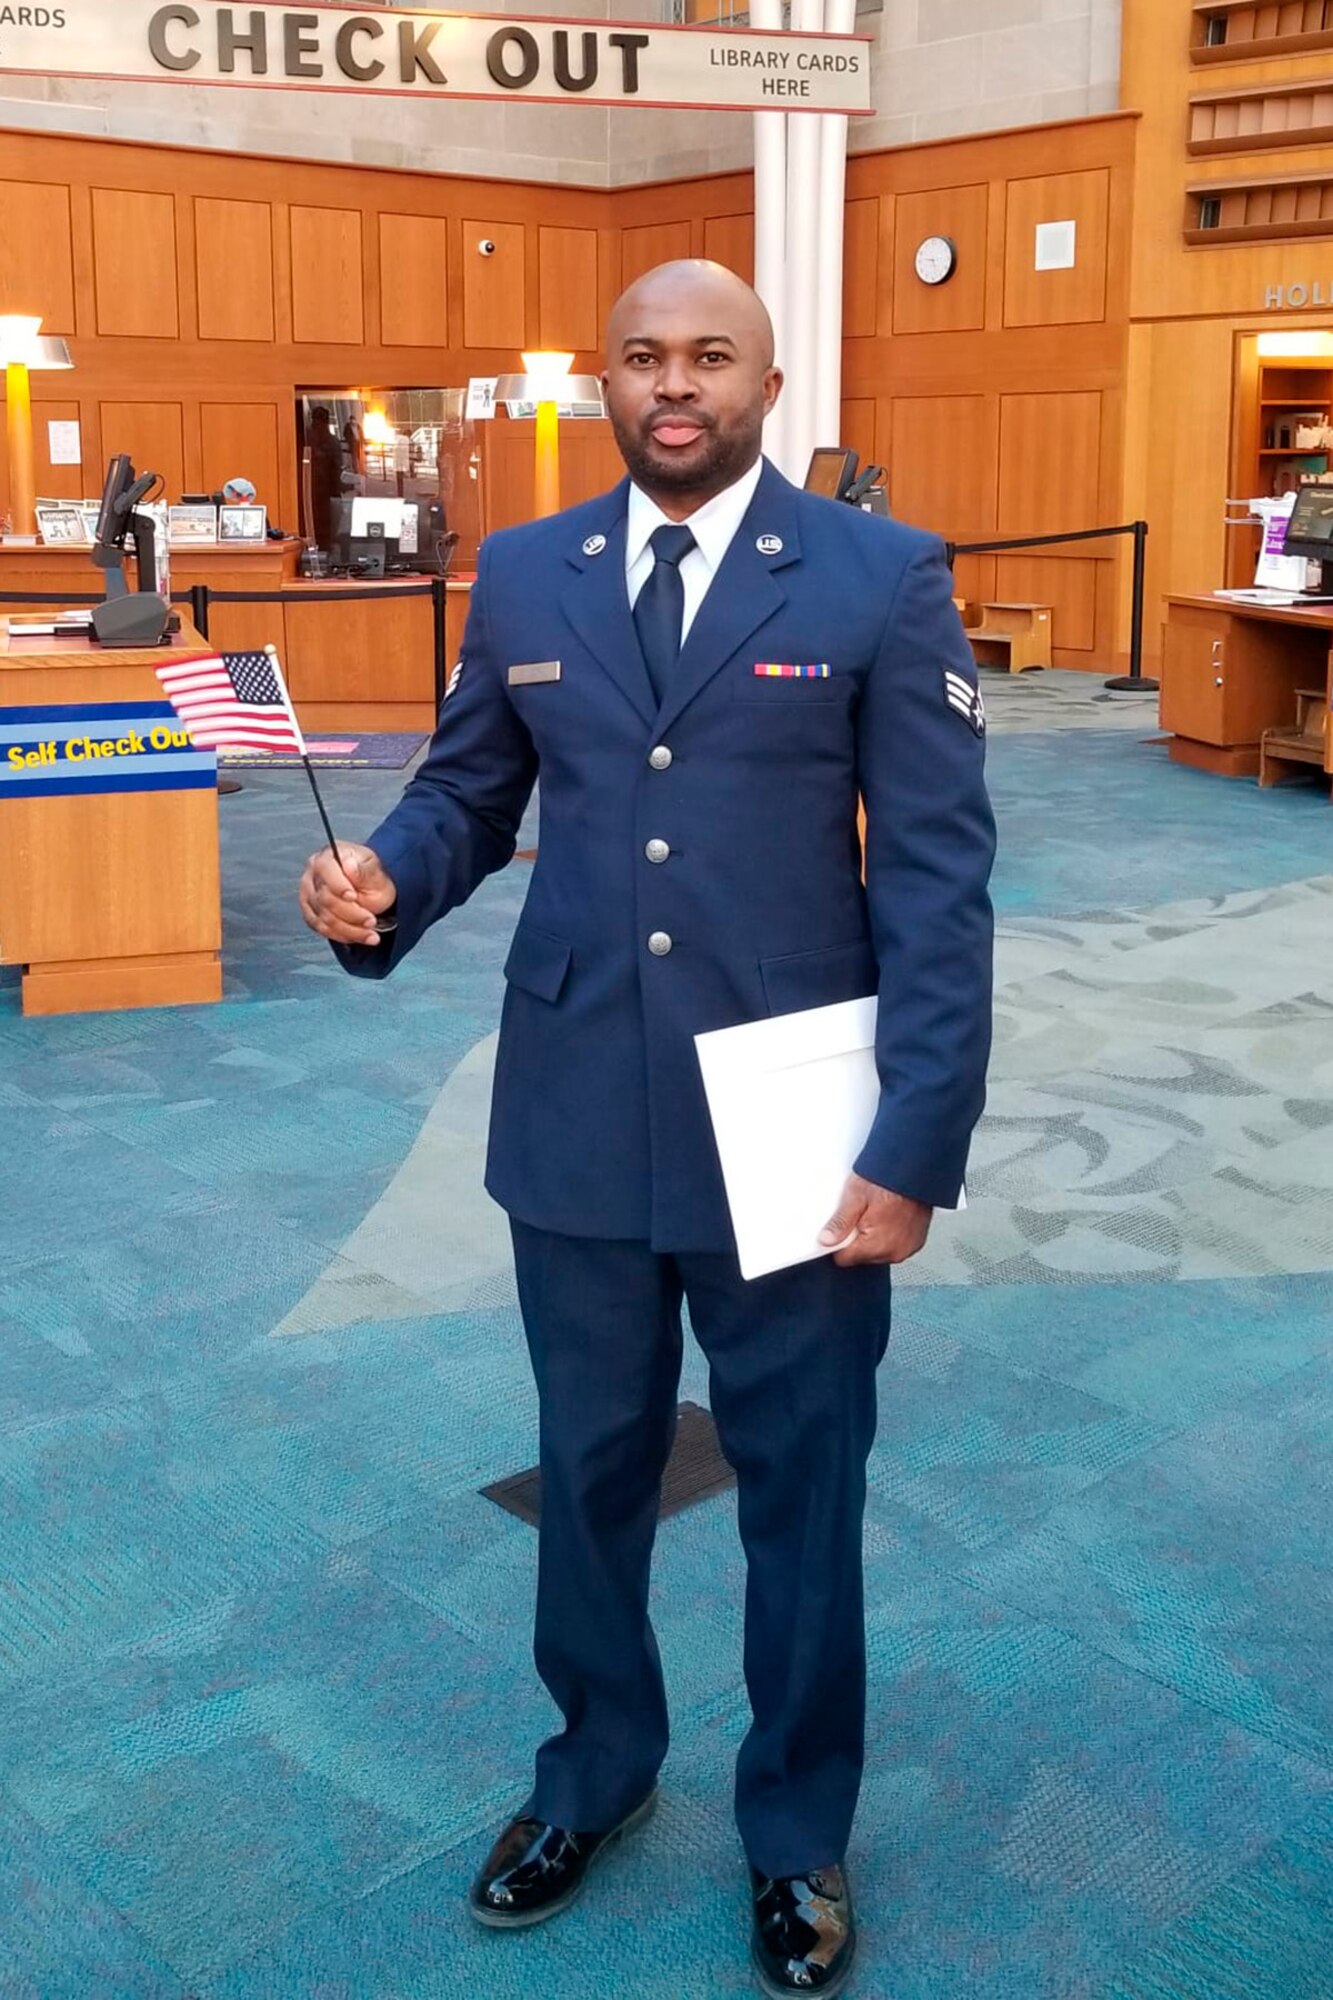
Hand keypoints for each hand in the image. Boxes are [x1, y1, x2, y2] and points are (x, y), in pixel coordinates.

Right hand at [298, 842, 396, 945]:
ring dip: (349, 929)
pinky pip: (321, 928)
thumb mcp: (376, 871)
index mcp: (328, 856)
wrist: (370, 891)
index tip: (354, 897)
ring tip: (370, 933)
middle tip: (371, 920)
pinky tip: (358, 935)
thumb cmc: (371, 877)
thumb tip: (349, 865)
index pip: (325, 869)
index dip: (338, 886)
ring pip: (323, 918)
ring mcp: (309, 894)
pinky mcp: (310, 912)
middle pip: (325, 899)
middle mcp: (313, 874)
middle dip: (351, 914)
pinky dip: (342, 935)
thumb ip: (364, 870)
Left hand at [818, 1174, 932, 1266]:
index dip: (839, 1242)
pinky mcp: (916, 1243)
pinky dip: (890, 1235)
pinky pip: (894, 1246)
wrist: (916, 1170)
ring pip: (878, 1253)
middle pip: (861, 1257)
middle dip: (858, 1238)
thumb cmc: (888, 1180)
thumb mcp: (856, 1196)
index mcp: (876, 1245)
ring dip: (874, 1237)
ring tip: (878, 1213)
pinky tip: (890, 1217)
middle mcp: (894, 1252)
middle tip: (863, 1214)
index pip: (844, 1259)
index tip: (843, 1227)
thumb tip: (826, 1240)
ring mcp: (907, 1248)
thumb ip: (840, 1223)